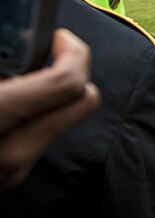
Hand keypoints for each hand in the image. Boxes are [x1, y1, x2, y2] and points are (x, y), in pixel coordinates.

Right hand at [0, 30, 99, 189]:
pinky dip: (38, 114)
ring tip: (26, 75)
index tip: (60, 38)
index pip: (69, 84)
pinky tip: (14, 103)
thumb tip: (27, 45)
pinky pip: (42, 137)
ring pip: (65, 120)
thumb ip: (6, 66)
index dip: (73, 52)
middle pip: (84, 100)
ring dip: (56, 93)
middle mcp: (13, 152)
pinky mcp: (11, 179)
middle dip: (76, 69)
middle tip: (53, 52)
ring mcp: (13, 171)